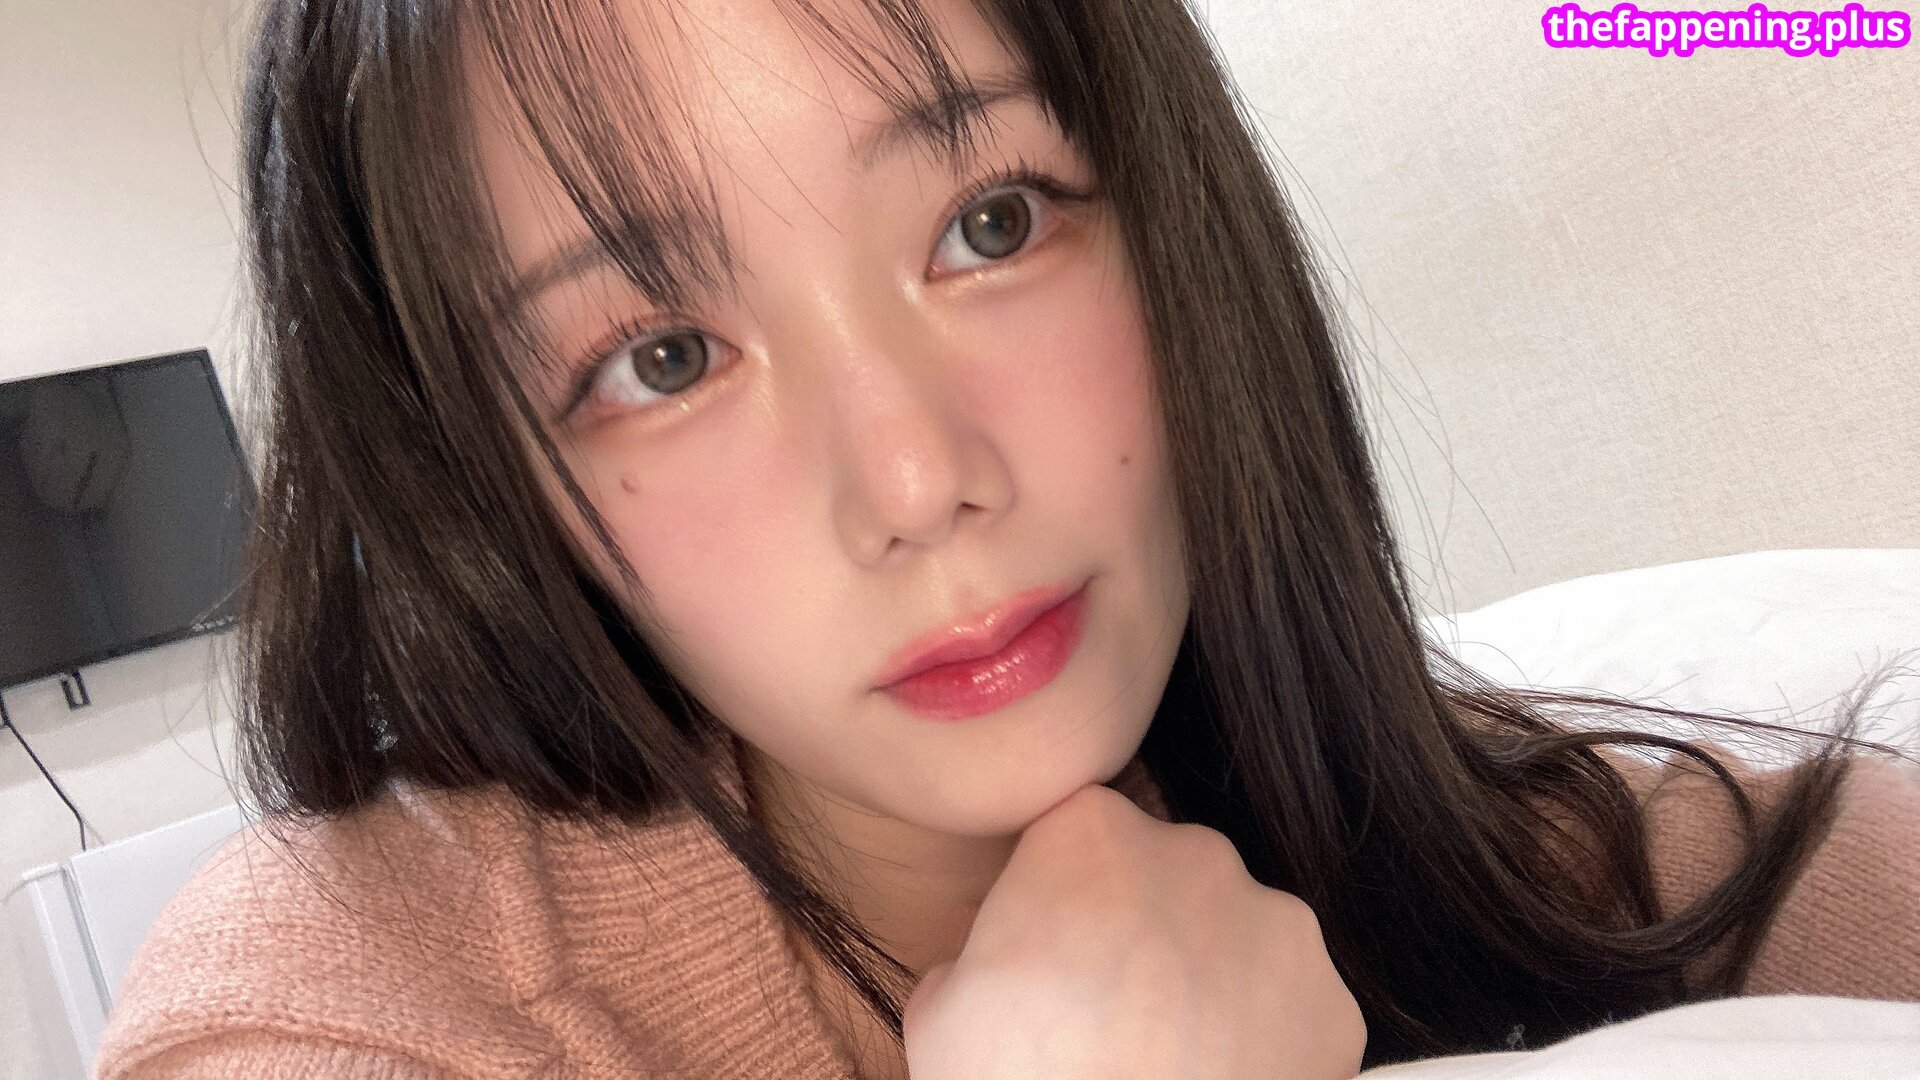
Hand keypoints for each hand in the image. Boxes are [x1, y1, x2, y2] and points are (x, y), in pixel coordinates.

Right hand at [902, 784, 1364, 1078]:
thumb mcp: (941, 1012)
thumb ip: (973, 952)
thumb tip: (985, 952)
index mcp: (1091, 836)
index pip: (1075, 832)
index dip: (1056, 893)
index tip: (1043, 947)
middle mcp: (1196, 856)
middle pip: (1162, 875)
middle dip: (1138, 928)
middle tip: (1101, 1012)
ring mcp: (1278, 927)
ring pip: (1235, 937)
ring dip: (1204, 981)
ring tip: (1164, 1062)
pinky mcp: (1333, 1004)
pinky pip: (1289, 1007)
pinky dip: (1260, 1040)